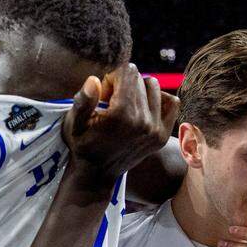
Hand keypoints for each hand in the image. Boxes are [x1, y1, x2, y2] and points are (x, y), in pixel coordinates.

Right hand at [63, 65, 178, 188]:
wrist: (97, 175)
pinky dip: (160, 99)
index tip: (104, 95)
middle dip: (124, 84)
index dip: (112, 78)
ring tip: (126, 105)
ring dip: (140, 90)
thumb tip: (94, 80)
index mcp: (121, 115)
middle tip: (112, 102)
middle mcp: (143, 121)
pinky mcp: (163, 136)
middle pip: (140, 79)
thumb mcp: (74, 123)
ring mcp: (156, 129)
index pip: (128, 71)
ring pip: (155, 87)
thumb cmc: (83, 145)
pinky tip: (144, 107)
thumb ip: (83, 101)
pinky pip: (172, 103)